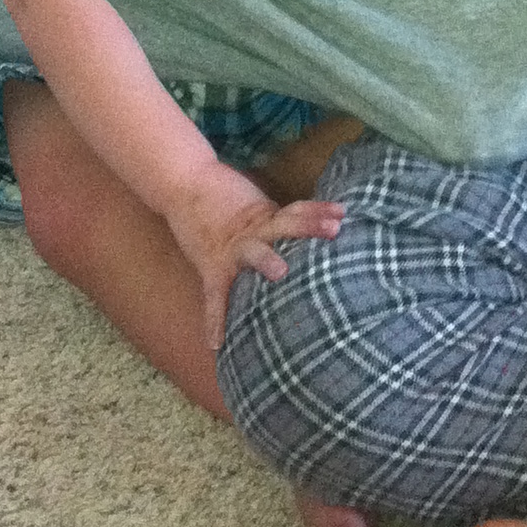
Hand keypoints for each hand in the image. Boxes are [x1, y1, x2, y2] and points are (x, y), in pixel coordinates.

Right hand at [163, 173, 345, 352]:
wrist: (183, 183)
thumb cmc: (221, 197)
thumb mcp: (256, 208)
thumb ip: (280, 223)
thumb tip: (317, 234)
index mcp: (266, 217)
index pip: (296, 210)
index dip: (319, 210)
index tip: (343, 212)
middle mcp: (253, 231)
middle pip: (285, 224)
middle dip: (308, 226)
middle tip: (334, 229)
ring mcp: (231, 248)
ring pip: (253, 251)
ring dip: (267, 260)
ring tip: (281, 272)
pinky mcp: (210, 266)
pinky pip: (214, 295)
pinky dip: (215, 319)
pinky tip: (217, 342)